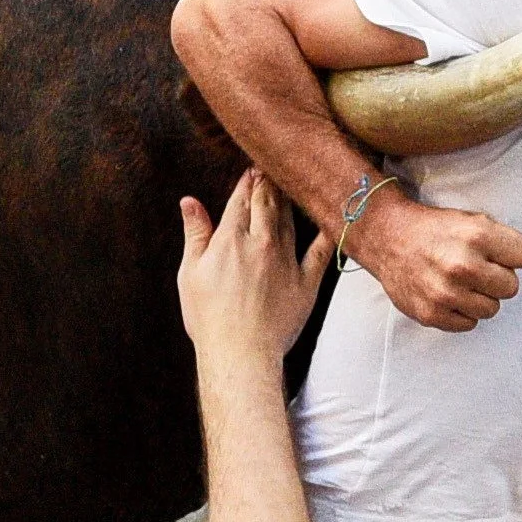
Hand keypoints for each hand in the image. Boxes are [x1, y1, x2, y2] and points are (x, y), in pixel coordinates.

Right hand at [180, 169, 335, 363]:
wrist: (241, 351)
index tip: (250, 171)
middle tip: (271, 170)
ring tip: (290, 185)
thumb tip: (189, 202)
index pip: (240, 201)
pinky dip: (328, 231)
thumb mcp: (190, 272)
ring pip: (290, 219)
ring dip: (289, 199)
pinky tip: (332, 216)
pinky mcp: (307, 280)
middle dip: (268, 184)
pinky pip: (323, 250)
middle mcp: (261, 242)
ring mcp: (287, 260)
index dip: (245, 183)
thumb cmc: (209, 317)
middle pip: (267, 204)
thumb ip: (195, 233)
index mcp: (231, 239)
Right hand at [348, 186, 521, 330]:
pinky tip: (448, 296)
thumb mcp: (471, 220)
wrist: (387, 239)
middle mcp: (462, 265)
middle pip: (511, 287)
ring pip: (491, 309)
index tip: (495, 253)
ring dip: (480, 298)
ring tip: (461, 284)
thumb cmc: (433, 231)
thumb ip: (500, 241)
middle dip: (496, 279)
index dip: (510, 255)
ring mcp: (445, 292)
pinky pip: (468, 324)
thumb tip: (520, 266)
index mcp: (477, 235)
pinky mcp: (431, 314)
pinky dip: (461, 313)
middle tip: (477, 271)